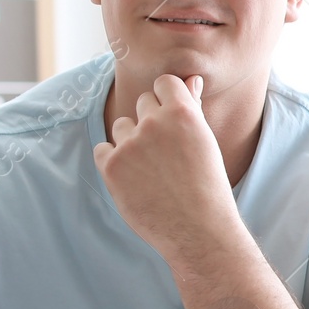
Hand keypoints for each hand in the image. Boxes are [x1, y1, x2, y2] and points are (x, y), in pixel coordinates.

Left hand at [93, 74, 239, 259]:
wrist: (198, 228)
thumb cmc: (207, 185)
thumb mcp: (205, 142)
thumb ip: (192, 107)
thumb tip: (191, 79)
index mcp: (183, 113)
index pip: (163, 83)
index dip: (166, 101)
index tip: (171, 121)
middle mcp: (154, 123)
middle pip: (142, 103)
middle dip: (150, 122)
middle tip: (164, 153)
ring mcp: (130, 144)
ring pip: (121, 126)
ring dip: (131, 141)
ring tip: (151, 169)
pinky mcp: (111, 166)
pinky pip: (102, 149)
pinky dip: (113, 161)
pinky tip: (133, 178)